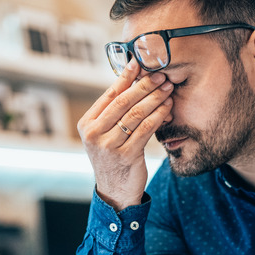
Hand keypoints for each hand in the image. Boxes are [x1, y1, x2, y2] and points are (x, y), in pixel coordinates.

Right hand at [77, 59, 173, 210]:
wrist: (115, 191)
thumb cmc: (114, 157)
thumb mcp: (106, 134)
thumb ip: (114, 112)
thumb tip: (133, 80)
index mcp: (87, 124)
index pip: (109, 94)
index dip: (125, 77)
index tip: (139, 62)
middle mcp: (94, 134)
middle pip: (123, 102)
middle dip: (144, 85)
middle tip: (160, 74)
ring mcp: (109, 145)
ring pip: (136, 114)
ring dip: (155, 98)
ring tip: (167, 88)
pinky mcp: (126, 155)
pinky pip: (146, 129)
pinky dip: (158, 116)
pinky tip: (168, 108)